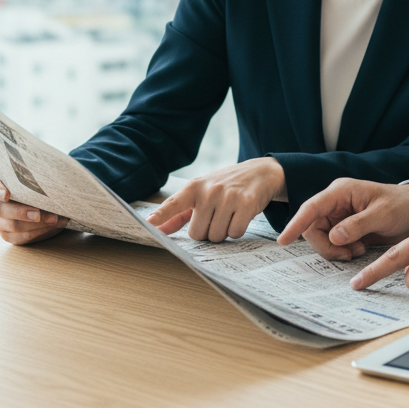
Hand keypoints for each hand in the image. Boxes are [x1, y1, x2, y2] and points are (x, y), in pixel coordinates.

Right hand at [0, 172, 68, 244]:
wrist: (44, 203)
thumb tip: (49, 182)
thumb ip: (35, 177)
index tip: (7, 194)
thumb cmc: (37, 185)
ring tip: (55, 219)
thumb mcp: (36, 178)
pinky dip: (38, 232)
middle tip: (38, 214)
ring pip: (11, 225)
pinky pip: (20, 237)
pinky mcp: (7, 234)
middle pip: (0, 209)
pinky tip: (52, 226)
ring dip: (36, 224)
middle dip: (21, 212)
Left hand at [146, 157, 286, 240]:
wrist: (261, 172)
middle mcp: (210, 191)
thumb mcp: (202, 193)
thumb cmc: (226, 186)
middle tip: (217, 217)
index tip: (147, 224)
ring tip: (230, 215)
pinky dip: (237, 230)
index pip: (174, 203)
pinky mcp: (247, 204)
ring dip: (224, 232)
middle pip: (198, 234)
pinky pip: (235, 233)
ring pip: (217, 236)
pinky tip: (241, 216)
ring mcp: (228, 196)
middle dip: (208, 232)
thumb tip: (157, 229)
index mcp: (194, 187)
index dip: (161, 215)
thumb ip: (179, 213)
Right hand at [277, 178, 408, 259]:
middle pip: (312, 227)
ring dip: (334, 250)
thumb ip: (358, 224)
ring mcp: (339, 216)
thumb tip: (333, 236)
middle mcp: (336, 203)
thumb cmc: (402, 205)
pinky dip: (341, 252)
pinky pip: (332, 244)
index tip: (284, 240)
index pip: (312, 207)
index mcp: (341, 191)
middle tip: (347, 254)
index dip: (296, 223)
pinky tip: (358, 250)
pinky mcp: (344, 229)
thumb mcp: (383, 214)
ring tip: (357, 251)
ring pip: (321, 238)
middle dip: (325, 245)